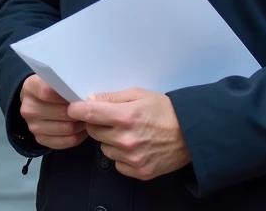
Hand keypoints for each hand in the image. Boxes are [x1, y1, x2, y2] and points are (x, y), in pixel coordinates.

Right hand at [19, 75, 87, 149]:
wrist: (36, 101)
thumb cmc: (51, 87)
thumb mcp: (54, 78)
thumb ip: (65, 82)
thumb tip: (85, 95)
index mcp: (30, 88)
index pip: (48, 92)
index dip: (68, 94)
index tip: (81, 94)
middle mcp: (29, 109)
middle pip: (61, 112)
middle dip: (79, 111)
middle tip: (90, 109)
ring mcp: (34, 127)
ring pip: (67, 128)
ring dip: (81, 124)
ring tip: (87, 118)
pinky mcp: (41, 139)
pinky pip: (67, 141)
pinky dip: (78, 136)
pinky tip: (82, 129)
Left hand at [67, 88, 190, 180]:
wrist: (191, 134)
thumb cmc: (165, 111)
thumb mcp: (139, 94)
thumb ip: (112, 97)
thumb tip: (89, 100)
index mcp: (125, 116)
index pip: (88, 113)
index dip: (76, 110)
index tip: (73, 108)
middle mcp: (126, 139)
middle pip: (93, 131)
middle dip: (98, 123)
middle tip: (113, 119)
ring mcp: (132, 158)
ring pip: (104, 148)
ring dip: (110, 141)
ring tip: (129, 133)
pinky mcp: (139, 171)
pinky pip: (117, 164)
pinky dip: (121, 156)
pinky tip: (135, 147)